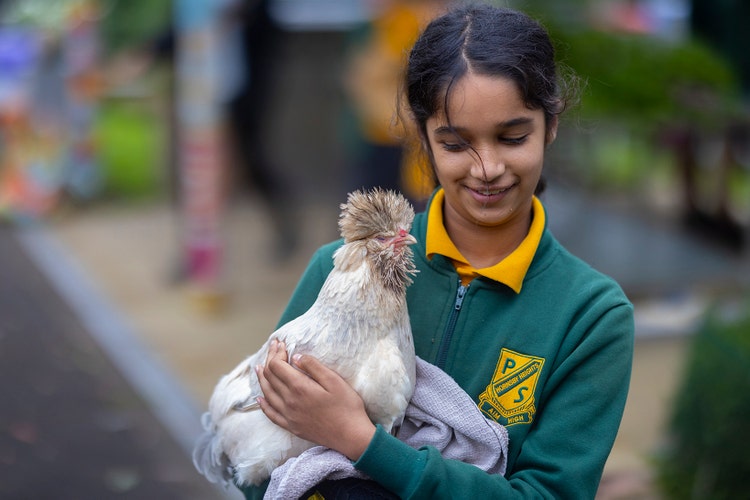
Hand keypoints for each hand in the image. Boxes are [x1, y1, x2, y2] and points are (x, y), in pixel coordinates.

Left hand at [256, 340, 376, 460]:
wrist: (350, 436)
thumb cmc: (347, 406)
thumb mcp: (334, 380)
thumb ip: (313, 366)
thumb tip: (296, 356)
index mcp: (299, 387)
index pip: (277, 366)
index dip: (277, 352)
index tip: (282, 343)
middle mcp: (289, 402)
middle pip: (270, 377)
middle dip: (269, 360)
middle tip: (273, 348)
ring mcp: (288, 416)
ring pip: (267, 393)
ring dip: (262, 378)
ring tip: (260, 368)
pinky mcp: (291, 426)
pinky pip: (271, 414)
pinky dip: (263, 404)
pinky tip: (260, 398)